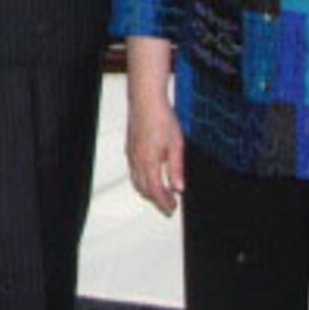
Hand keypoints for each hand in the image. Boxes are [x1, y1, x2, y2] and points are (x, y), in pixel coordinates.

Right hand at [122, 36, 184, 213]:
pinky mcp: (130, 148)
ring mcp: (131, 154)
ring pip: (136, 180)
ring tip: (161, 192)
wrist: (146, 100)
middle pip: (143, 188)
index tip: (172, 208)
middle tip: (169, 204)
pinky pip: (133, 170)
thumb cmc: (161, 118)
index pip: (155, 191)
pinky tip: (151, 175)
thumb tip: (178, 187)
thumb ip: (176, 169)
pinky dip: (142, 179)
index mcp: (149, 161)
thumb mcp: (176, 145)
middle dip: (156, 199)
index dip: (164, 202)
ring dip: (148, 190)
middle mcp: (137, 160)